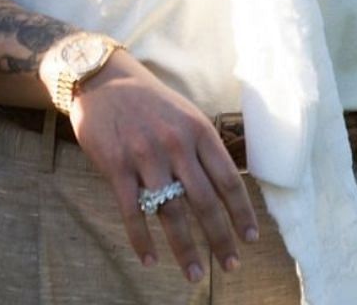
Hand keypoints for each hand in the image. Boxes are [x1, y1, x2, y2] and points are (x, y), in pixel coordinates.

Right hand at [66, 50, 259, 281]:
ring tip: (195, 274)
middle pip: (204, 201)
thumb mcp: (188, 116)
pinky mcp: (116, 166)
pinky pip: (132, 210)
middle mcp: (177, 145)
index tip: (251, 239)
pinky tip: (149, 260)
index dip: (241, 212)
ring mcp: (146, 157)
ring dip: (185, 248)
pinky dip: (141, 239)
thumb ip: (204, 149)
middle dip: (220, 238)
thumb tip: (225, 187)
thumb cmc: (152, 103)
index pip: (229, 179)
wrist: (105, 82)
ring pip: (170, 212)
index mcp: (201, 133)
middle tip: (231, 266)